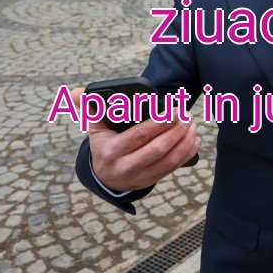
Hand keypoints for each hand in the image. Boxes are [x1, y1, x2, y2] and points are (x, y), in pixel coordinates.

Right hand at [73, 87, 200, 191]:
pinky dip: (187, 153)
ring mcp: (140, 176)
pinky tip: (195, 140)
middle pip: (157, 148)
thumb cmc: (103, 147)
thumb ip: (90, 109)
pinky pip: (173, 168)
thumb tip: (77, 92)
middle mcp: (125, 166)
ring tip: (192, 125)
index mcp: (111, 151)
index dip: (159, 122)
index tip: (173, 110)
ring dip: (185, 141)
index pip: (139, 135)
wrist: (104, 179)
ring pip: (168, 159)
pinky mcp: (152, 181)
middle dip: (176, 130)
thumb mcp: (94, 130)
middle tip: (187, 115)